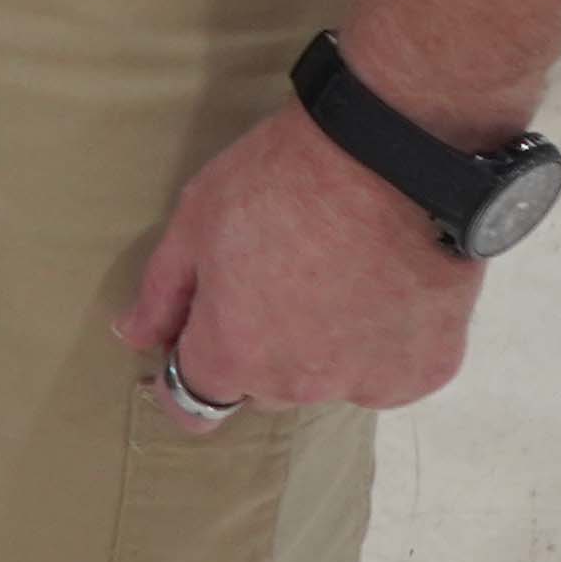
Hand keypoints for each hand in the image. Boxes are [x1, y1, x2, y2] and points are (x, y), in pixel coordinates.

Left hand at [118, 101, 482, 420]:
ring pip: (327, 379)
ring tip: (336, 273)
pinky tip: (382, 285)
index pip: (193, 404)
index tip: (195, 339)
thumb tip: (134, 337)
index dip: (185, 372)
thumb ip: (162, 293)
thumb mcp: (195, 222)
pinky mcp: (426, 371)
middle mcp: (301, 387)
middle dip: (257, 345)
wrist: (391, 157)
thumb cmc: (281, 181)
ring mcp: (370, 384)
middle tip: (275, 274)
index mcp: (235, 356)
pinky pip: (387, 370)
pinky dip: (380, 341)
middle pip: (263, 385)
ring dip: (322, 347)